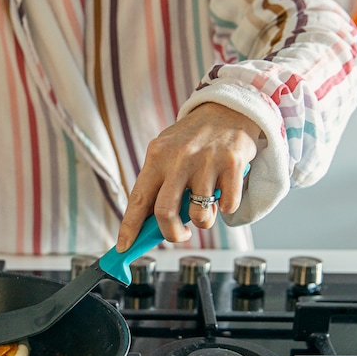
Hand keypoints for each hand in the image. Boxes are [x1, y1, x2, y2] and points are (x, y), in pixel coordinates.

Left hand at [116, 103, 259, 251]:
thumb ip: (158, 183)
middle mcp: (179, 159)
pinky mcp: (233, 164)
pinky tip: (224, 192)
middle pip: (165, 213)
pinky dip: (226, 208)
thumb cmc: (194, 138)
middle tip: (179, 234)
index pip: (137, 199)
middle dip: (171, 234)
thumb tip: (147, 224)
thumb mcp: (168, 152)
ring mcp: (206, 161)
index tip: (123, 247)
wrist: (229, 108)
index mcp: (157, 157)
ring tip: (205, 208)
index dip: (129, 227)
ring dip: (203, 221)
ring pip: (199, 215)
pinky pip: (228, 206)